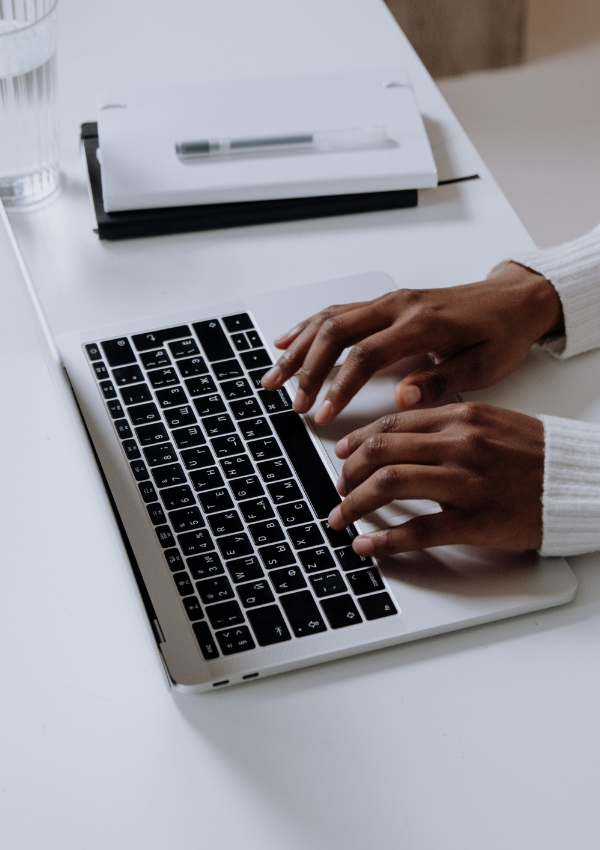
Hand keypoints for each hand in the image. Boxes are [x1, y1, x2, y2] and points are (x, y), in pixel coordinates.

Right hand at [261, 263, 563, 424]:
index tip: (323, 414)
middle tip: (292, 401)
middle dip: (307, 369)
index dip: (339, 386)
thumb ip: (440, 381)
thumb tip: (402, 397)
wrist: (514, 301)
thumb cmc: (500, 335)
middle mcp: (399, 306)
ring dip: (299, 348)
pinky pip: (339, 310)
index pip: (366, 354)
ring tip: (274, 376)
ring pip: (331, 319)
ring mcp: (390, 301)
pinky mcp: (386, 302)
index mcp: (422, 324)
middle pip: (337, 333)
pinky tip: (288, 341)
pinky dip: (309, 326)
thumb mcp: (484, 367)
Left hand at [327, 402, 544, 554]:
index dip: (357, 441)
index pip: (391, 424)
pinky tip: (367, 546)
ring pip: (390, 485)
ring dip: (356, 503)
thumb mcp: (488, 422)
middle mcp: (458, 444)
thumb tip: (399, 436)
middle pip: (381, 453)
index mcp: (459, 418)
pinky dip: (385, 540)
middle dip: (348, 473)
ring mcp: (465, 482)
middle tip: (339, 489)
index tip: (341, 455)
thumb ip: (444, 425)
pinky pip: (419, 530)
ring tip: (342, 517)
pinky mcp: (475, 520)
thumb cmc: (533, 455)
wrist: (576, 482)